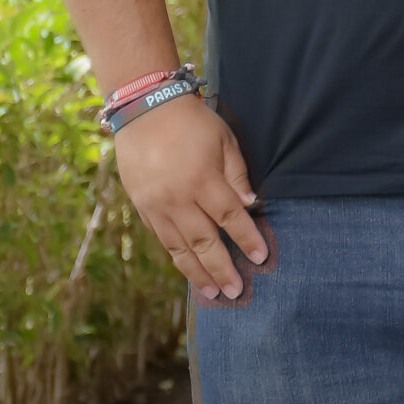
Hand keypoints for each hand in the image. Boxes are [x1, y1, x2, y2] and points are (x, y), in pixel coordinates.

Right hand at [116, 94, 266, 299]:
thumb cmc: (191, 122)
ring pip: (179, 248)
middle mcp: (177, 199)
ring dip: (197, 273)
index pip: (230, 217)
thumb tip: (249, 204)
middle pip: (204, 242)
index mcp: (201, 180)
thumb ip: (237, 174)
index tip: (261, 257)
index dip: (247, 238)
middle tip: (236, 291)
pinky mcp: (143, 208)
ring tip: (213, 293)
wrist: (144, 110)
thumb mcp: (224, 139)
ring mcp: (156, 206)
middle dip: (222, 268)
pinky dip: (177, 257)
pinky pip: (162, 239)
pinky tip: (188, 271)